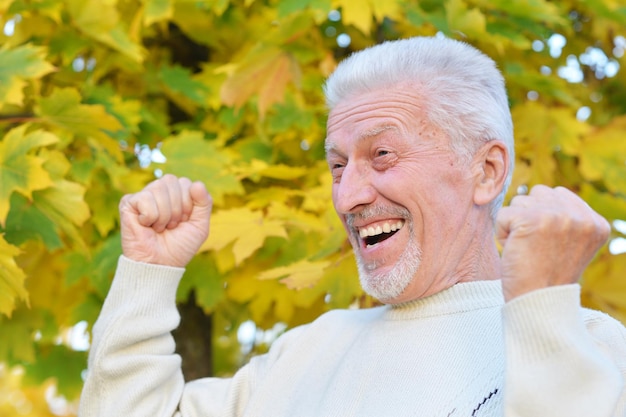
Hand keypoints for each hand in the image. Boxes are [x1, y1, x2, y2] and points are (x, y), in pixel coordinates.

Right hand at [119, 174, 212, 266]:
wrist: (160, 265)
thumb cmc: (179, 246)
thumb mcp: (200, 225)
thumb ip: (204, 203)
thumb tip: (197, 184)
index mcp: (176, 193)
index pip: (186, 182)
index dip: (188, 204)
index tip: (184, 221)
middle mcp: (159, 191)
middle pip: (171, 181)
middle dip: (177, 208)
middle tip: (171, 225)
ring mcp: (143, 196)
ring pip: (158, 187)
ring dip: (164, 214)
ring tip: (160, 227)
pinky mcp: (128, 203)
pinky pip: (145, 198)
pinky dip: (150, 217)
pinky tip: (146, 225)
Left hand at [496, 185, 609, 300]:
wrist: (538, 303)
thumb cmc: (546, 276)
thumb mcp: (570, 244)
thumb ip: (565, 217)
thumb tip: (541, 191)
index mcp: (596, 222)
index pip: (558, 195)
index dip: (543, 218)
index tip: (549, 246)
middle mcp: (581, 216)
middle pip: (537, 193)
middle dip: (528, 216)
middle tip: (535, 248)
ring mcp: (557, 216)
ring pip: (519, 201)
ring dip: (515, 224)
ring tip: (526, 250)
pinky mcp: (531, 220)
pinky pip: (503, 214)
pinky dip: (502, 233)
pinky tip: (515, 252)